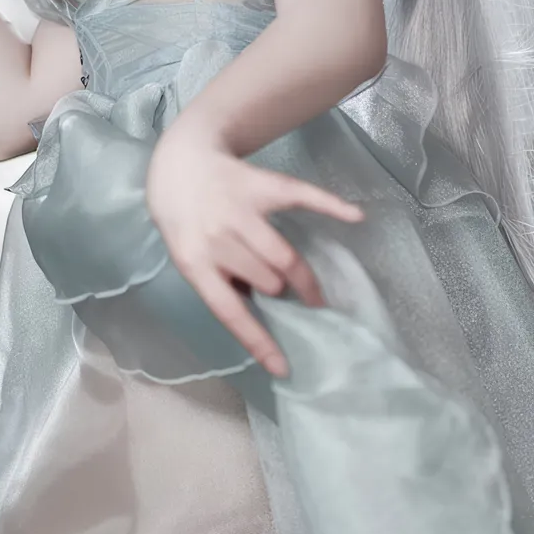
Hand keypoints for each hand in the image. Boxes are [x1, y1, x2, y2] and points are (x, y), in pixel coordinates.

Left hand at [145, 125, 363, 376]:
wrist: (178, 166)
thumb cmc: (187, 224)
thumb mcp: (191, 259)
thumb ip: (223, 284)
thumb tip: (264, 311)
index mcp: (194, 263)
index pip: (231, 312)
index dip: (260, 341)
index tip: (284, 367)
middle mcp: (217, 237)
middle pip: (268, 281)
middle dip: (279, 290)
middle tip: (282, 290)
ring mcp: (242, 209)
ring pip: (284, 256)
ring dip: (296, 274)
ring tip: (297, 279)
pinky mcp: (263, 184)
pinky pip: (303, 197)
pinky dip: (332, 207)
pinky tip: (355, 218)